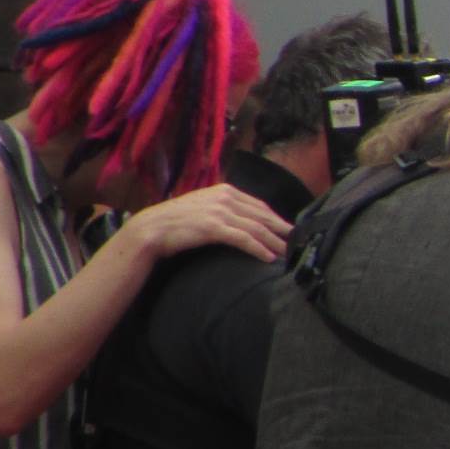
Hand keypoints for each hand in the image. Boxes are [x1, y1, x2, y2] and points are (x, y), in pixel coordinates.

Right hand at [122, 184, 289, 262]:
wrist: (151, 228)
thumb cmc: (178, 222)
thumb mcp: (205, 207)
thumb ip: (225, 209)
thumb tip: (246, 221)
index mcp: (226, 191)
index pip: (260, 205)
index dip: (277, 219)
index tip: (289, 231)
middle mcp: (226, 198)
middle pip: (263, 216)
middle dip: (282, 231)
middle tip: (298, 243)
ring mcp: (220, 211)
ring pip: (257, 228)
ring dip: (275, 242)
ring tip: (287, 254)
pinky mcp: (213, 227)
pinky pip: (243, 239)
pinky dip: (259, 248)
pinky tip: (268, 257)